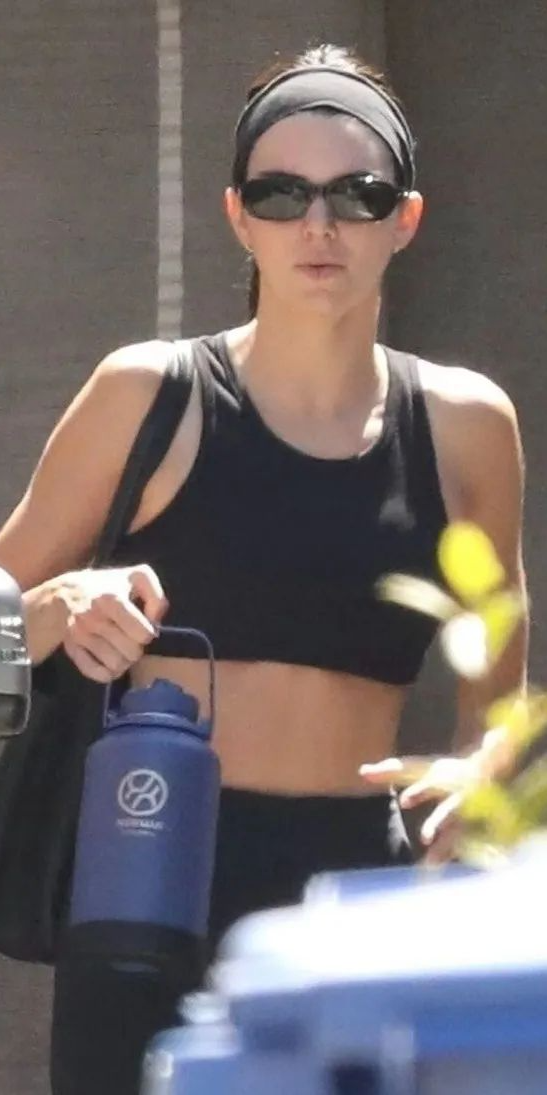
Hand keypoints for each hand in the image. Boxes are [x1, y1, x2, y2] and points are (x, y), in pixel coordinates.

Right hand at [61, 564, 167, 682]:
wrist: (64, 593)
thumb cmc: (107, 586)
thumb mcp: (136, 577)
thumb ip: (156, 596)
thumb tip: (155, 622)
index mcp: (112, 599)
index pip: (144, 634)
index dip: (147, 632)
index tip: (141, 626)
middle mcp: (93, 618)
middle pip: (132, 653)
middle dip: (136, 648)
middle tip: (130, 639)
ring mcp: (80, 635)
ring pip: (116, 666)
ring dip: (123, 661)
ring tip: (120, 649)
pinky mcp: (71, 649)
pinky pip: (96, 674)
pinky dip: (106, 673)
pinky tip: (108, 662)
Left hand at [359, 754, 476, 862]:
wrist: (496, 776)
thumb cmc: (449, 773)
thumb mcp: (423, 769)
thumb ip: (392, 771)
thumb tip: (361, 771)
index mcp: (443, 779)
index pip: (430, 784)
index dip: (419, 792)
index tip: (403, 801)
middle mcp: (458, 797)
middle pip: (450, 810)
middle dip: (439, 822)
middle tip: (426, 837)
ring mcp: (470, 817)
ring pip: (459, 834)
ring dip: (446, 848)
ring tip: (429, 865)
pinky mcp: (476, 831)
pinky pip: (465, 847)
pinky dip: (452, 857)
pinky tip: (436, 869)